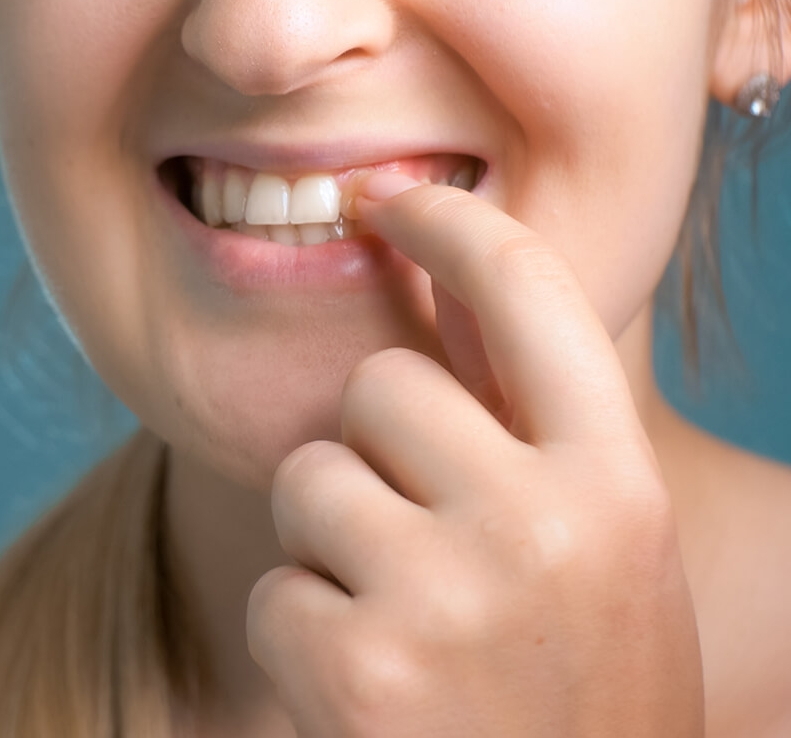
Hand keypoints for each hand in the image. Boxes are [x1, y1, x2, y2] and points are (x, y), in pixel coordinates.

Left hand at [246, 173, 703, 736]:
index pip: (528, 291)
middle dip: (374, 450)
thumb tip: (432, 284)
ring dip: (331, 543)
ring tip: (402, 625)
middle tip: (418, 543)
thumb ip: (526, 431)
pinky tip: (369, 689)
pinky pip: (274, 588)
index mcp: (618, 484)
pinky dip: (301, 632)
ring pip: (311, 478)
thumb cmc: (572, 685)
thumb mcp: (600, 553)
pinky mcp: (358, 672)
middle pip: (380, 385)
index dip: (452, 226)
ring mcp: (446, 599)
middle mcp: (541, 526)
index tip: (393, 201)